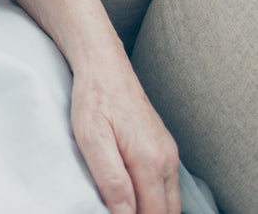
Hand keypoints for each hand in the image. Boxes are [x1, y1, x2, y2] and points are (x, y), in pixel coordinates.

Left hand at [70, 61, 179, 213]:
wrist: (103, 64)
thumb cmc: (93, 97)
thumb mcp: (91, 137)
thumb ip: (111, 179)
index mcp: (150, 160)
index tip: (114, 213)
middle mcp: (166, 159)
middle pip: (167, 211)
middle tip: (117, 210)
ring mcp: (169, 152)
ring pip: (170, 200)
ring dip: (152, 209)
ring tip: (124, 204)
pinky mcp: (164, 147)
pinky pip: (167, 184)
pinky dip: (155, 196)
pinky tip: (134, 193)